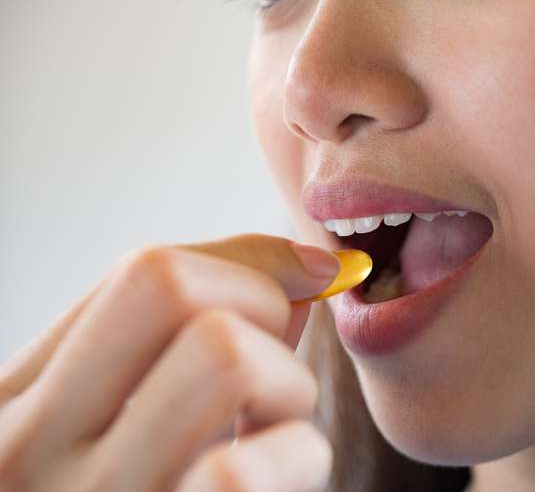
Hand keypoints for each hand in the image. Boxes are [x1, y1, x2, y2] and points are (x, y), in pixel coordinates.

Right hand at [0, 233, 340, 491]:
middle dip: (263, 305)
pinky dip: (295, 460)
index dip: (253, 258)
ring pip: (224, 358)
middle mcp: (26, 453)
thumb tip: (299, 271)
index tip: (312, 273)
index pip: (148, 271)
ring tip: (271, 435)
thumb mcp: (121, 423)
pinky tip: (276, 481)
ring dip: (285, 389)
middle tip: (272, 370)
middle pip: (175, 287)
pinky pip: (245, 470)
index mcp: (17, 403)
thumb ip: (189, 341)